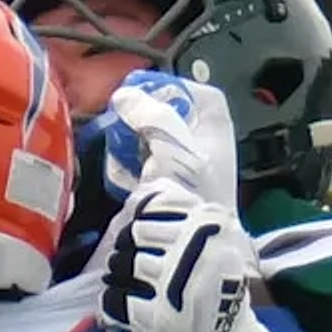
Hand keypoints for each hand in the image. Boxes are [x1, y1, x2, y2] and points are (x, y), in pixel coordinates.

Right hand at [96, 71, 238, 206]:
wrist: (186, 243)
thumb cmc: (189, 187)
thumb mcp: (171, 142)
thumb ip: (150, 113)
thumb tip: (125, 96)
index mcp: (215, 130)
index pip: (199, 95)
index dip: (172, 88)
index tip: (143, 92)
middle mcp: (202, 148)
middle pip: (172, 117)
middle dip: (144, 116)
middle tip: (122, 116)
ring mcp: (183, 171)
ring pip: (154, 141)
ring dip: (132, 141)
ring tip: (116, 144)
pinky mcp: (163, 191)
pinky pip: (144, 167)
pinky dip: (129, 164)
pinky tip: (119, 170)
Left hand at [99, 181, 306, 331]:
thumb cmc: (218, 292)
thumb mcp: (217, 242)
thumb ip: (184, 214)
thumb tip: (142, 188)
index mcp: (210, 223)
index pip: (154, 205)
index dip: (141, 222)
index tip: (145, 240)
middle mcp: (197, 248)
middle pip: (133, 235)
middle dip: (127, 251)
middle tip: (135, 268)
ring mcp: (178, 282)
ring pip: (122, 265)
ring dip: (117, 278)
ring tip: (129, 287)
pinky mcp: (160, 316)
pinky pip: (115, 300)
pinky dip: (111, 307)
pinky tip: (120, 311)